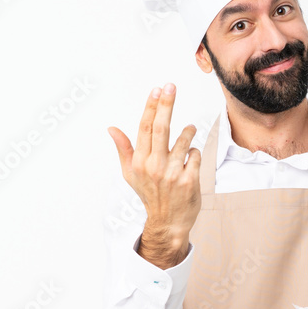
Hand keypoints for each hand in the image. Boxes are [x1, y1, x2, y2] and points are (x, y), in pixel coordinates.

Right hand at [107, 83, 201, 269]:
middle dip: (166, 105)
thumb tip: (111, 129)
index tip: (156, 90)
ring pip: (184, 140)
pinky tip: (190, 159)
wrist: (167, 222)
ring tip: (189, 129)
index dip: (151, 107)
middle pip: (161, 128)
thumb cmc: (149, 194)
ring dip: (189, 131)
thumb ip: (124, 149)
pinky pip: (196, 155)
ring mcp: (172, 174)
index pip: (145, 128)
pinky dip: (195, 153)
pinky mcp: (189, 181)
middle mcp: (154, 166)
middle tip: (171, 86)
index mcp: (139, 162)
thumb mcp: (130, 173)